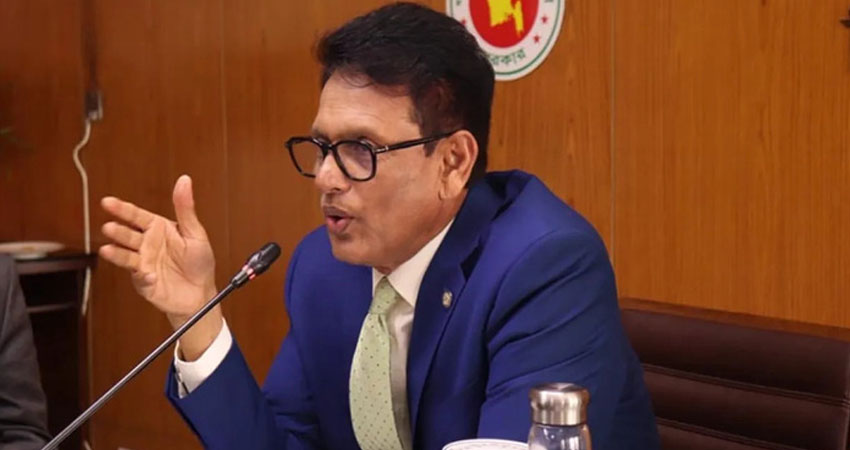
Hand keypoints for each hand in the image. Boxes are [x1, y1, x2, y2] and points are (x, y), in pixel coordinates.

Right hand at [99, 175, 221, 359]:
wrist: (201, 293)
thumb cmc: (199, 262)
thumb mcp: (195, 232)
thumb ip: (186, 208)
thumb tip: (185, 181)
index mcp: (158, 229)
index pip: (136, 216)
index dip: (122, 209)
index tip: (108, 202)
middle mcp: (147, 245)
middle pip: (127, 235)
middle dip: (117, 231)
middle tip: (110, 227)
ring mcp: (143, 263)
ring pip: (126, 256)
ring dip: (117, 253)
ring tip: (108, 250)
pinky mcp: (144, 282)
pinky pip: (141, 279)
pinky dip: (143, 277)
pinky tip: (148, 275)